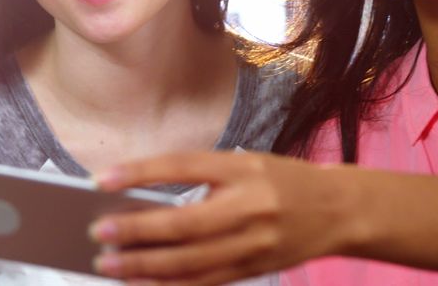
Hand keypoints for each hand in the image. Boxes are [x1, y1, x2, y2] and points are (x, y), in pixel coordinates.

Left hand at [87, 151, 359, 284]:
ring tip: (109, 263)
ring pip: (191, 260)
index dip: (139, 173)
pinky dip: (170, 284)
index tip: (100, 180)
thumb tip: (138, 201)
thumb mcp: (241, 164)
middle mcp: (249, 205)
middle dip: (136, 231)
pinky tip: (141, 282)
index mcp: (240, 168)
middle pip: (183, 223)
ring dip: (145, 265)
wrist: (341, 210)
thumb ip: (197, 179)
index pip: (181, 166)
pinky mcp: (255, 268)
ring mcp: (254, 242)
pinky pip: (206, 281)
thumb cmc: (278, 180)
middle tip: (96, 231)